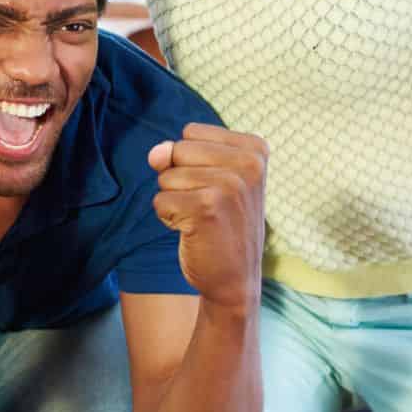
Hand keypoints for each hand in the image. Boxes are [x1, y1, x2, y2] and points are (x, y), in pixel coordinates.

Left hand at [148, 124, 268, 311]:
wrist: (234, 278)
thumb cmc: (220, 224)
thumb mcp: (207, 180)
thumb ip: (178, 156)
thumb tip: (156, 153)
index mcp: (254, 150)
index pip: (191, 134)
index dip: (190, 162)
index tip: (216, 188)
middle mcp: (248, 164)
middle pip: (177, 151)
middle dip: (179, 180)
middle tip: (208, 207)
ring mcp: (230, 185)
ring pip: (166, 177)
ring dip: (175, 201)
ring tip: (203, 220)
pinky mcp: (207, 207)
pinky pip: (160, 200)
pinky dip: (169, 218)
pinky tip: (194, 231)